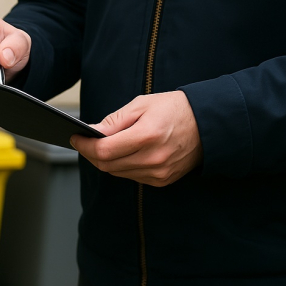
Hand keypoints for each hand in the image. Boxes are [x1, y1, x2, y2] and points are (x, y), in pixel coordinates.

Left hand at [69, 91, 202, 186]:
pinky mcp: (162, 180)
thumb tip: (90, 133)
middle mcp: (153, 158)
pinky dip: (122, 166)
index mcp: (147, 136)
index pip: (103, 150)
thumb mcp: (142, 105)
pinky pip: (131, 176)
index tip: (75, 138)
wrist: (210, 124)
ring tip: (104, 146)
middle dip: (91, 154)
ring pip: (117, 173)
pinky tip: (125, 154)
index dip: (84, 146)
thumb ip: (113, 121)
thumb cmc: (175, 109)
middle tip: (85, 142)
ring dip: (106, 161)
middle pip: (106, 165)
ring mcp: (159, 172)